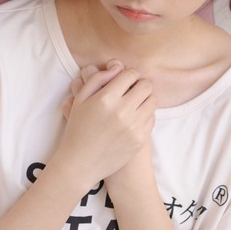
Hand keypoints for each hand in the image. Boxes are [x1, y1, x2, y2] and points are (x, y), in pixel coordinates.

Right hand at [57, 60, 155, 182]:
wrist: (81, 163)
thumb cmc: (78, 129)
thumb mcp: (80, 100)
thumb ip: (97, 78)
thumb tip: (117, 66)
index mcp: (106, 99)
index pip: (130, 74)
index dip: (128, 74)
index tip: (124, 79)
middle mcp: (122, 111)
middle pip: (146, 85)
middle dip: (139, 84)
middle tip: (132, 89)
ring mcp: (133, 127)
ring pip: (152, 101)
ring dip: (145, 98)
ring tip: (134, 102)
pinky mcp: (140, 139)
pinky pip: (152, 118)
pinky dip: (146, 114)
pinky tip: (134, 117)